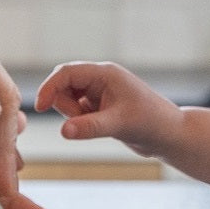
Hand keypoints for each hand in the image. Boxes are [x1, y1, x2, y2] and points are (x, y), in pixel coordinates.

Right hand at [35, 62, 181, 158]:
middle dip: (64, 104)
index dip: (49, 88)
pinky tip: (100, 129)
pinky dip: (79, 121)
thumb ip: (90, 127)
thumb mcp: (119, 124)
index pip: (66, 72)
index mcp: (105, 73)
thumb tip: (64, 132)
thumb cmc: (151, 123)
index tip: (39, 108)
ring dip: (73, 114)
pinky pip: (77, 111)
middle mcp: (101, 79)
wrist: (169, 136)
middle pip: (63, 85)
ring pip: (68, 99)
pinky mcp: (101, 108)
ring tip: (98, 126)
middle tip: (82, 121)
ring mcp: (100, 93)